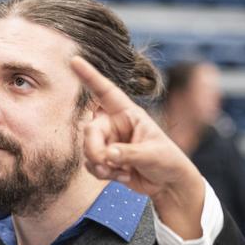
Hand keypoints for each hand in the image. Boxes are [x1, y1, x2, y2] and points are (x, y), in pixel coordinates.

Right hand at [71, 58, 206, 238]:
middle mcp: (116, 125)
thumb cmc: (168, 161)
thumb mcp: (152, 155)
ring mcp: (110, 142)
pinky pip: (91, 165)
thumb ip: (129, 154)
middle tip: (106, 164)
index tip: (74, 60)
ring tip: (123, 173)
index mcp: (129, 114)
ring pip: (89, 150)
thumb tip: (107, 156)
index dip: (90, 76)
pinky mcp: (106, 159)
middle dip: (94, 149)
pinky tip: (123, 177)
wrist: (169, 185)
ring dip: (101, 166)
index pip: (106, 92)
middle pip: (91, 130)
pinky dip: (103, 174)